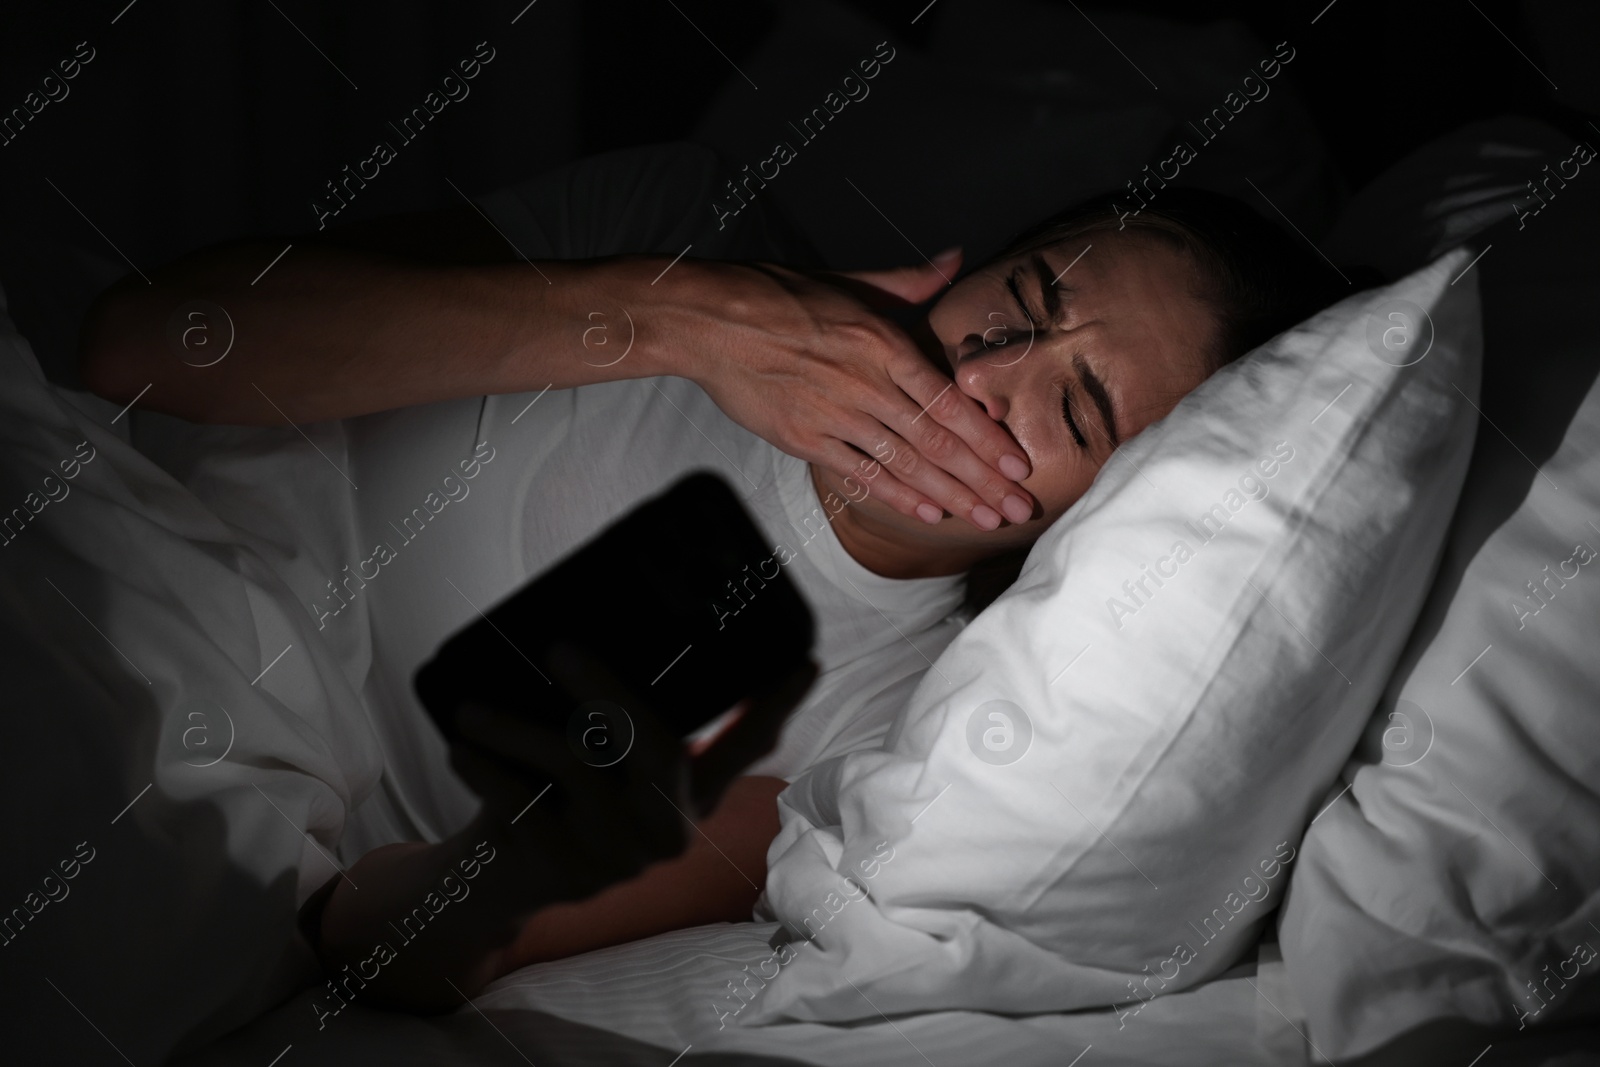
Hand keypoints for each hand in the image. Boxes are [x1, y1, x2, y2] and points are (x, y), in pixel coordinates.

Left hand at [446, 643, 816, 910]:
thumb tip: (597, 622)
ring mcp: (620, 855)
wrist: (496, 886)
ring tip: (472, 707)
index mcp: (693, 798)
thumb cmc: (553, 799)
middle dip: (606, 690)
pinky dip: (483, 766)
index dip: (777, 704)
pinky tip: (461, 747)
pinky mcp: (564, 871)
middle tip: (560, 647)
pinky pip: (519, 799)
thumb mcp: (601, 766)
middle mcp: (670, 829)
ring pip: (575, 766)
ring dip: (514, 726)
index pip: (749, 749)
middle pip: (658, 747)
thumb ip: (618, 722)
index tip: (806, 660)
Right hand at [644, 251, 1036, 530]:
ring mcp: (836, 415)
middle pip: (938, 440)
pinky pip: (861, 474)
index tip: (1019, 463)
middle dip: (984, 478)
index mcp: (883, 342)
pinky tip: (929, 513)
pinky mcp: (806, 439)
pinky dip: (897, 496)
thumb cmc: (780, 295)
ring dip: (952, 495)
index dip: (987, 436)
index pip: (948, 399)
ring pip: (906, 463)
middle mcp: (866, 382)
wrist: (712, 321)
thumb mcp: (850, 280)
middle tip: (1018, 507)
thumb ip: (908, 282)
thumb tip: (956, 258)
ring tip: (987, 519)